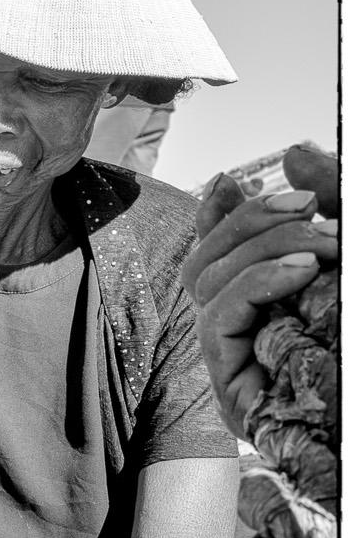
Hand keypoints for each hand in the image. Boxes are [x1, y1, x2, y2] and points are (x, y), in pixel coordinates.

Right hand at [186, 147, 338, 437]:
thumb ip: (330, 196)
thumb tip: (292, 153)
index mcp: (268, 305)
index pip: (220, 255)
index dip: (215, 215)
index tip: (229, 180)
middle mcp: (244, 330)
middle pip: (206, 259)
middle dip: (251, 220)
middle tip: (309, 204)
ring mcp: (235, 358)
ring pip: (205, 280)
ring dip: (262, 248)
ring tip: (326, 243)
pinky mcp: (232, 384)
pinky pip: (217, 316)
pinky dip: (256, 283)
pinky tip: (303, 271)